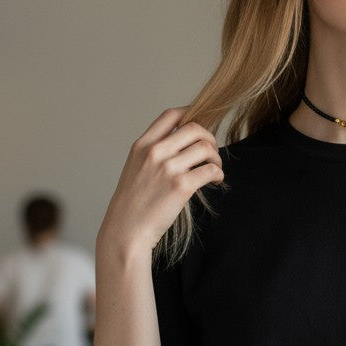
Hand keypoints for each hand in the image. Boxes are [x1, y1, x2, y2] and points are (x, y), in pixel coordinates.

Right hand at [99, 107, 223, 255]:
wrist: (126, 231)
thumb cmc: (133, 206)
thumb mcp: (136, 169)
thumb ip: (155, 154)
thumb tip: (184, 145)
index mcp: (142, 145)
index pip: (171, 115)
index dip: (191, 113)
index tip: (202, 122)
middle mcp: (154, 152)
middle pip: (195, 128)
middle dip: (210, 138)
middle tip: (212, 154)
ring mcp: (168, 168)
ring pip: (206, 148)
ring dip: (216, 158)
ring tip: (214, 169)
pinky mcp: (181, 186)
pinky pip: (211, 170)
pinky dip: (218, 174)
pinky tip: (215, 181)